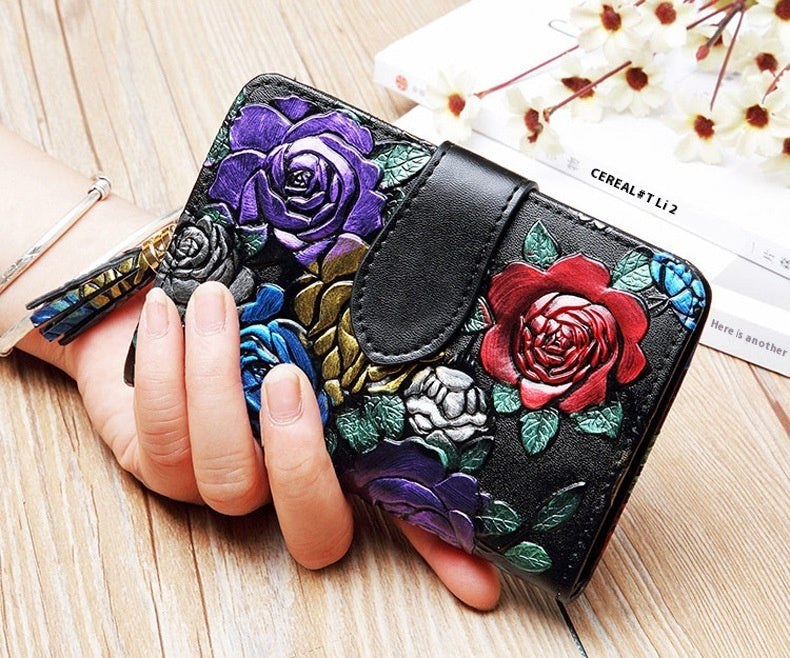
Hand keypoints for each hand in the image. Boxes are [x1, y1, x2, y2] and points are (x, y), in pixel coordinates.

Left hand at [31, 282, 500, 609]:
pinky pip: (155, 429)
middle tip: (290, 378)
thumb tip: (450, 326)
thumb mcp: (321, 321)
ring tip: (217, 303)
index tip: (482, 584)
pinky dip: (161, 365)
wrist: (165, 292)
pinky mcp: (149, 456)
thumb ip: (371, 342)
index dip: (442, 554)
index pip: (400, 519)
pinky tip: (167, 312)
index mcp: (334, 459)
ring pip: (222, 472)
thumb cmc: (256, 312)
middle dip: (299, 459)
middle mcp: (281, 489)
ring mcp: (214, 481)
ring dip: (214, 381)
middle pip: (309, 529)